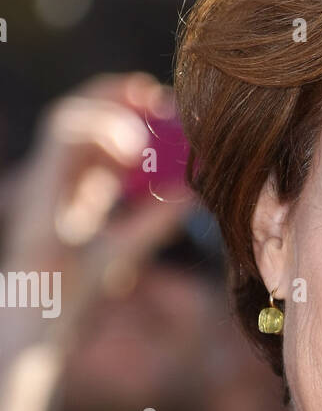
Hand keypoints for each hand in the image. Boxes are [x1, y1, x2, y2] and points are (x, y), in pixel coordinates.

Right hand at [0, 72, 193, 350]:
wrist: (41, 317)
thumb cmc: (75, 288)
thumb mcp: (126, 247)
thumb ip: (155, 221)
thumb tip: (195, 196)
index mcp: (72, 183)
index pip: (94, 127)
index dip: (124, 107)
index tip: (161, 102)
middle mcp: (54, 175)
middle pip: (78, 112)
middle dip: (115, 94)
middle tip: (155, 93)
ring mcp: (42, 180)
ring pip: (65, 119)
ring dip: (106, 110)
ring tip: (145, 117)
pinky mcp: (37, 191)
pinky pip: (60, 143)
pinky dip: (95, 133)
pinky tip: (130, 147)